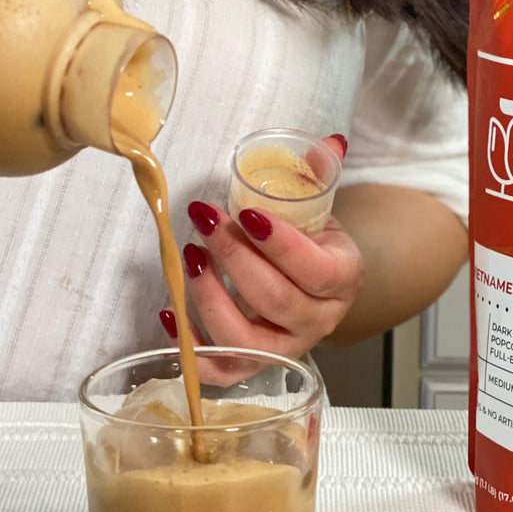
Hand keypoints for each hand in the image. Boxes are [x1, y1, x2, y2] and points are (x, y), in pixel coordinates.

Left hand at [160, 136, 363, 356]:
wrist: (313, 281)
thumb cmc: (310, 240)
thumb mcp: (320, 206)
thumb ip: (320, 174)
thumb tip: (331, 141)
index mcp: (343, 278)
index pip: (314, 270)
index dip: (280, 245)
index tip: (246, 214)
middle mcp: (319, 320)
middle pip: (275, 300)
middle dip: (234, 258)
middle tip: (204, 220)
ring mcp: (286, 347)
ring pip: (246, 339)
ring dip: (209, 297)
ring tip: (189, 256)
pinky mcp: (254, 364)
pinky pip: (222, 370)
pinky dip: (191, 347)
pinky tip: (169, 311)